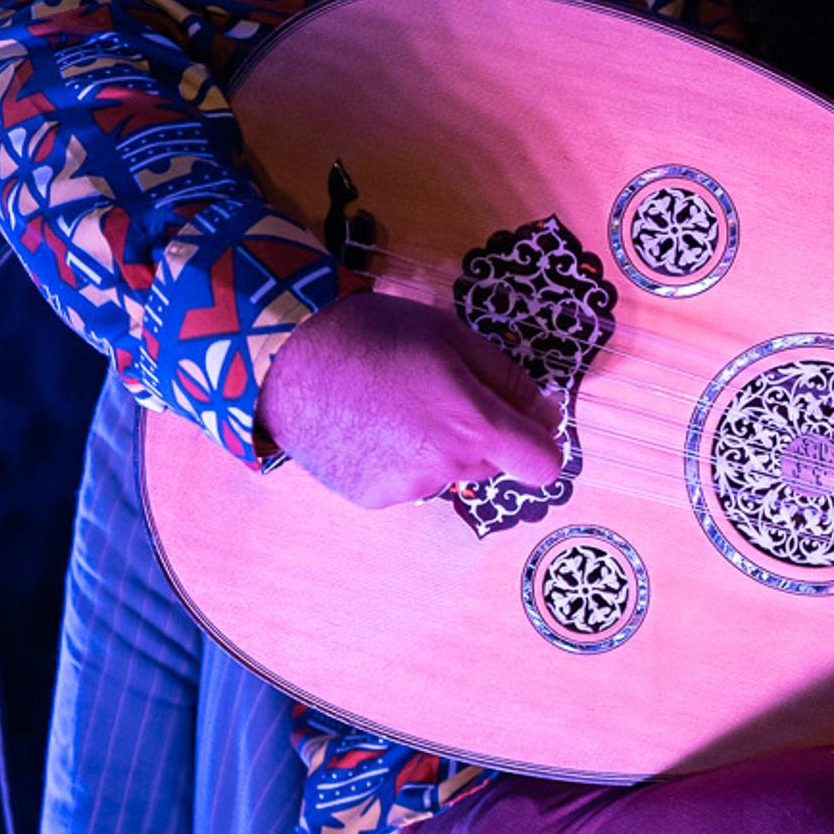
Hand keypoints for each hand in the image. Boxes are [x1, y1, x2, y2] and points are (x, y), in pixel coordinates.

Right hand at [258, 290, 565, 508]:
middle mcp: (444, 466)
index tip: (524, 421)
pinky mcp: (374, 498)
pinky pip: (409, 483)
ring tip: (396, 407)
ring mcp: (407, 488)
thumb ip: (507, 379)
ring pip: (449, 473)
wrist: (287, 358)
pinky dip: (400, 460)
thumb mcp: (452, 336)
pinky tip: (372, 427)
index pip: (542, 465)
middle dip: (482, 436)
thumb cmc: (372, 335)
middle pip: (494, 466)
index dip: (540, 443)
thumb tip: (545, 413)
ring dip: (438, 448)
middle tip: (440, 394)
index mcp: (471, 423)